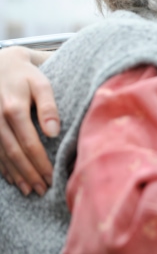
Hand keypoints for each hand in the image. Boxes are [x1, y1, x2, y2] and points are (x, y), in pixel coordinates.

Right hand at [0, 47, 57, 195]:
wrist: (0, 64)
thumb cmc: (26, 75)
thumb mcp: (41, 84)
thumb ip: (49, 107)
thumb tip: (54, 132)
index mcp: (14, 109)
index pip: (29, 144)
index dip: (40, 163)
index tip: (52, 177)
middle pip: (14, 154)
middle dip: (30, 174)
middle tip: (43, 190)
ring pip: (1, 156)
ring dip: (16, 175)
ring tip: (30, 189)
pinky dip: (2, 167)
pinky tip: (12, 179)